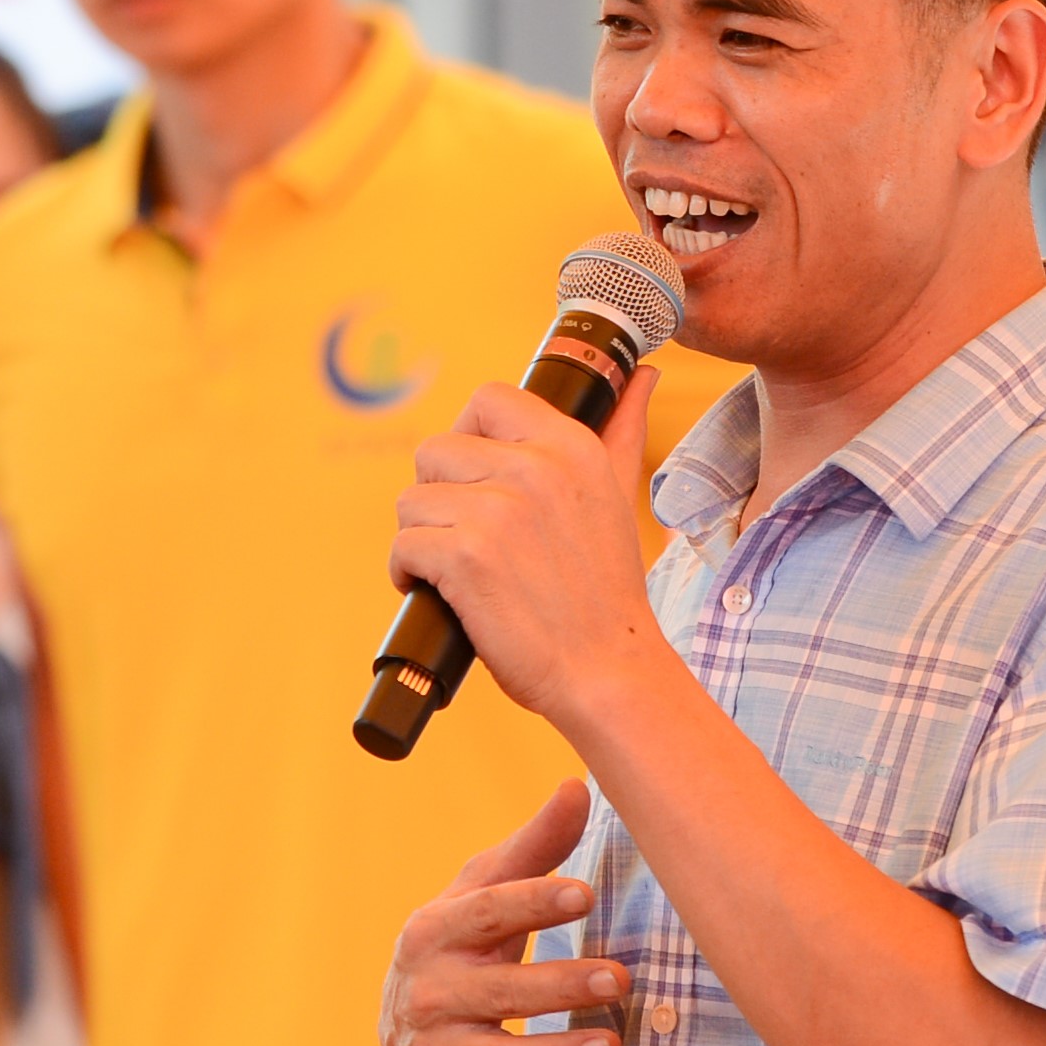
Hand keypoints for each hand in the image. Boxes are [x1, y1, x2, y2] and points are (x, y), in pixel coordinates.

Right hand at [379, 780, 626, 1045]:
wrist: (420, 1045)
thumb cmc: (470, 954)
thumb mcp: (488, 899)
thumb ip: (533, 849)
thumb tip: (578, 785)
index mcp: (433, 931)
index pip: (486, 912)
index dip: (535, 901)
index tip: (587, 893)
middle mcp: (422, 992)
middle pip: (496, 988)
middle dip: (560, 985)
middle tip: (620, 980)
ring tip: (613, 1045)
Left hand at [386, 382, 666, 728]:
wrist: (607, 671)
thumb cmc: (605, 593)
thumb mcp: (620, 496)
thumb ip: (621, 429)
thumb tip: (642, 374)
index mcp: (570, 446)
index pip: (488, 399)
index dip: (466, 436)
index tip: (472, 478)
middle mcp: (534, 468)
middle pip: (436, 450)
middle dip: (438, 496)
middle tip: (463, 536)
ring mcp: (497, 510)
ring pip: (412, 500)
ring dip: (421, 537)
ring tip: (452, 568)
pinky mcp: (465, 555)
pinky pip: (403, 544)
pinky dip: (407, 573)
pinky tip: (436, 592)